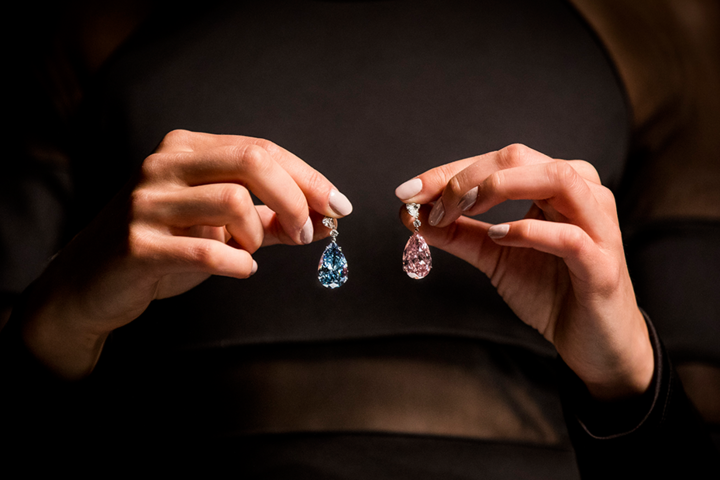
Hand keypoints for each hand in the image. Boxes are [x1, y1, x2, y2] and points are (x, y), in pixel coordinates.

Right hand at [21, 130, 352, 378]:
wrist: (94, 281)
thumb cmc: (167, 247)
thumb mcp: (223, 227)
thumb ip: (272, 221)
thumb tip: (328, 221)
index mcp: (186, 149)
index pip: (262, 149)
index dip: (309, 178)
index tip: (340, 206)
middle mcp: (164, 165)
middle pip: (252, 161)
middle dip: (295, 198)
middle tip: (308, 231)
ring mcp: (146, 202)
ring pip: (232, 201)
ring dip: (259, 233)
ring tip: (253, 252)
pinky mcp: (137, 244)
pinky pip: (206, 250)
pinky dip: (237, 263)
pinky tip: (241, 269)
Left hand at [396, 144, 652, 399]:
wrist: (590, 343)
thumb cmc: (549, 290)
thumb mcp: (493, 255)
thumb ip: (457, 233)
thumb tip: (410, 214)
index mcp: (554, 184)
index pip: (497, 160)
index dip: (449, 172)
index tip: (407, 191)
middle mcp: (582, 192)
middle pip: (519, 158)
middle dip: (466, 177)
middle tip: (429, 205)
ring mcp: (598, 225)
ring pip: (556, 178)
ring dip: (498, 188)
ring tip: (460, 210)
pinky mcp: (603, 262)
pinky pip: (570, 235)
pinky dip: (528, 231)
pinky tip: (497, 237)